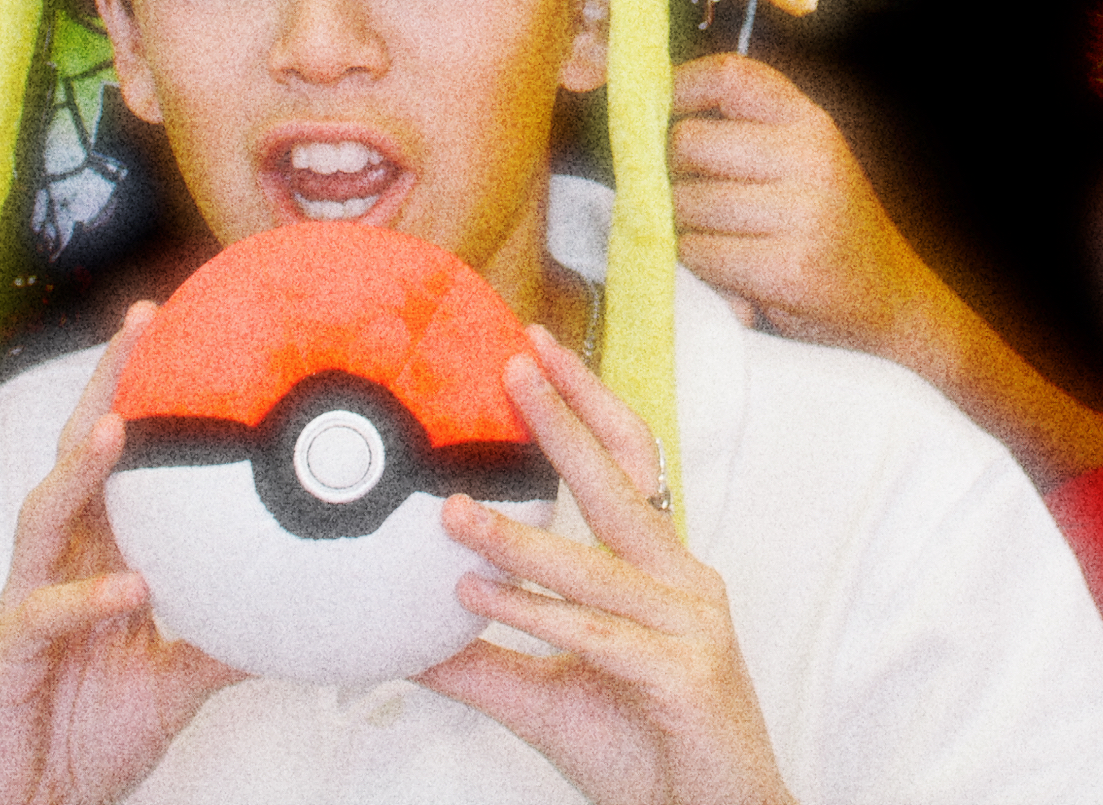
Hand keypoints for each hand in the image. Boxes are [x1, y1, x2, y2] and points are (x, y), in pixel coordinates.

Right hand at [0, 308, 238, 804]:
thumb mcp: (179, 679)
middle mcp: (59, 565)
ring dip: (79, 472)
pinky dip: (88, 598)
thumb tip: (307, 606)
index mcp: (98, 556)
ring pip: (43, 517)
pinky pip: (44, 615)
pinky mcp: (6, 656)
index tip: (182, 331)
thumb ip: (229, 637)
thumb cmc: (91, 731)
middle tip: (141, 326)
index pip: (122, 461)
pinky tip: (131, 589)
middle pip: (76, 460)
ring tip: (117, 429)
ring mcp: (27, 604)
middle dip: (105, 389)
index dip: (143, 396)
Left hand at [417, 326, 790, 804]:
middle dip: (565, 422)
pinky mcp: (689, 676)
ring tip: (452, 514)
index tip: (536, 352)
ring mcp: (694, 626)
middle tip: (513, 366)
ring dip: (520, 540)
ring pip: (597, 568)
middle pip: (622, 486)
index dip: (586, 406)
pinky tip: (479, 600)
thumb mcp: (548, 696)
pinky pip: (600, 638)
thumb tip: (408, 635)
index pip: (627, 467)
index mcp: (663, 571)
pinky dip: (537, 615)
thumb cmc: (644, 751)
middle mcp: (686, 582)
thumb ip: (487, 659)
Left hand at [668, 53, 958, 360]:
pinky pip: (697, 253)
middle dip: (668, 174)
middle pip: (689, 141)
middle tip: (686, 198)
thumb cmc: (826, 229)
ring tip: (716, 241)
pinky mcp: (788, 269)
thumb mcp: (802, 162)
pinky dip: (696, 266)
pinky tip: (727, 272)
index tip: (654, 114)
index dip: (678, 87)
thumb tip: (647, 117)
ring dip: (680, 228)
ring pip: (684, 203)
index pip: (729, 75)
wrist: (891, 303)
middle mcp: (812, 157)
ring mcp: (804, 213)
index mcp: (812, 122)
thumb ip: (744, 131)